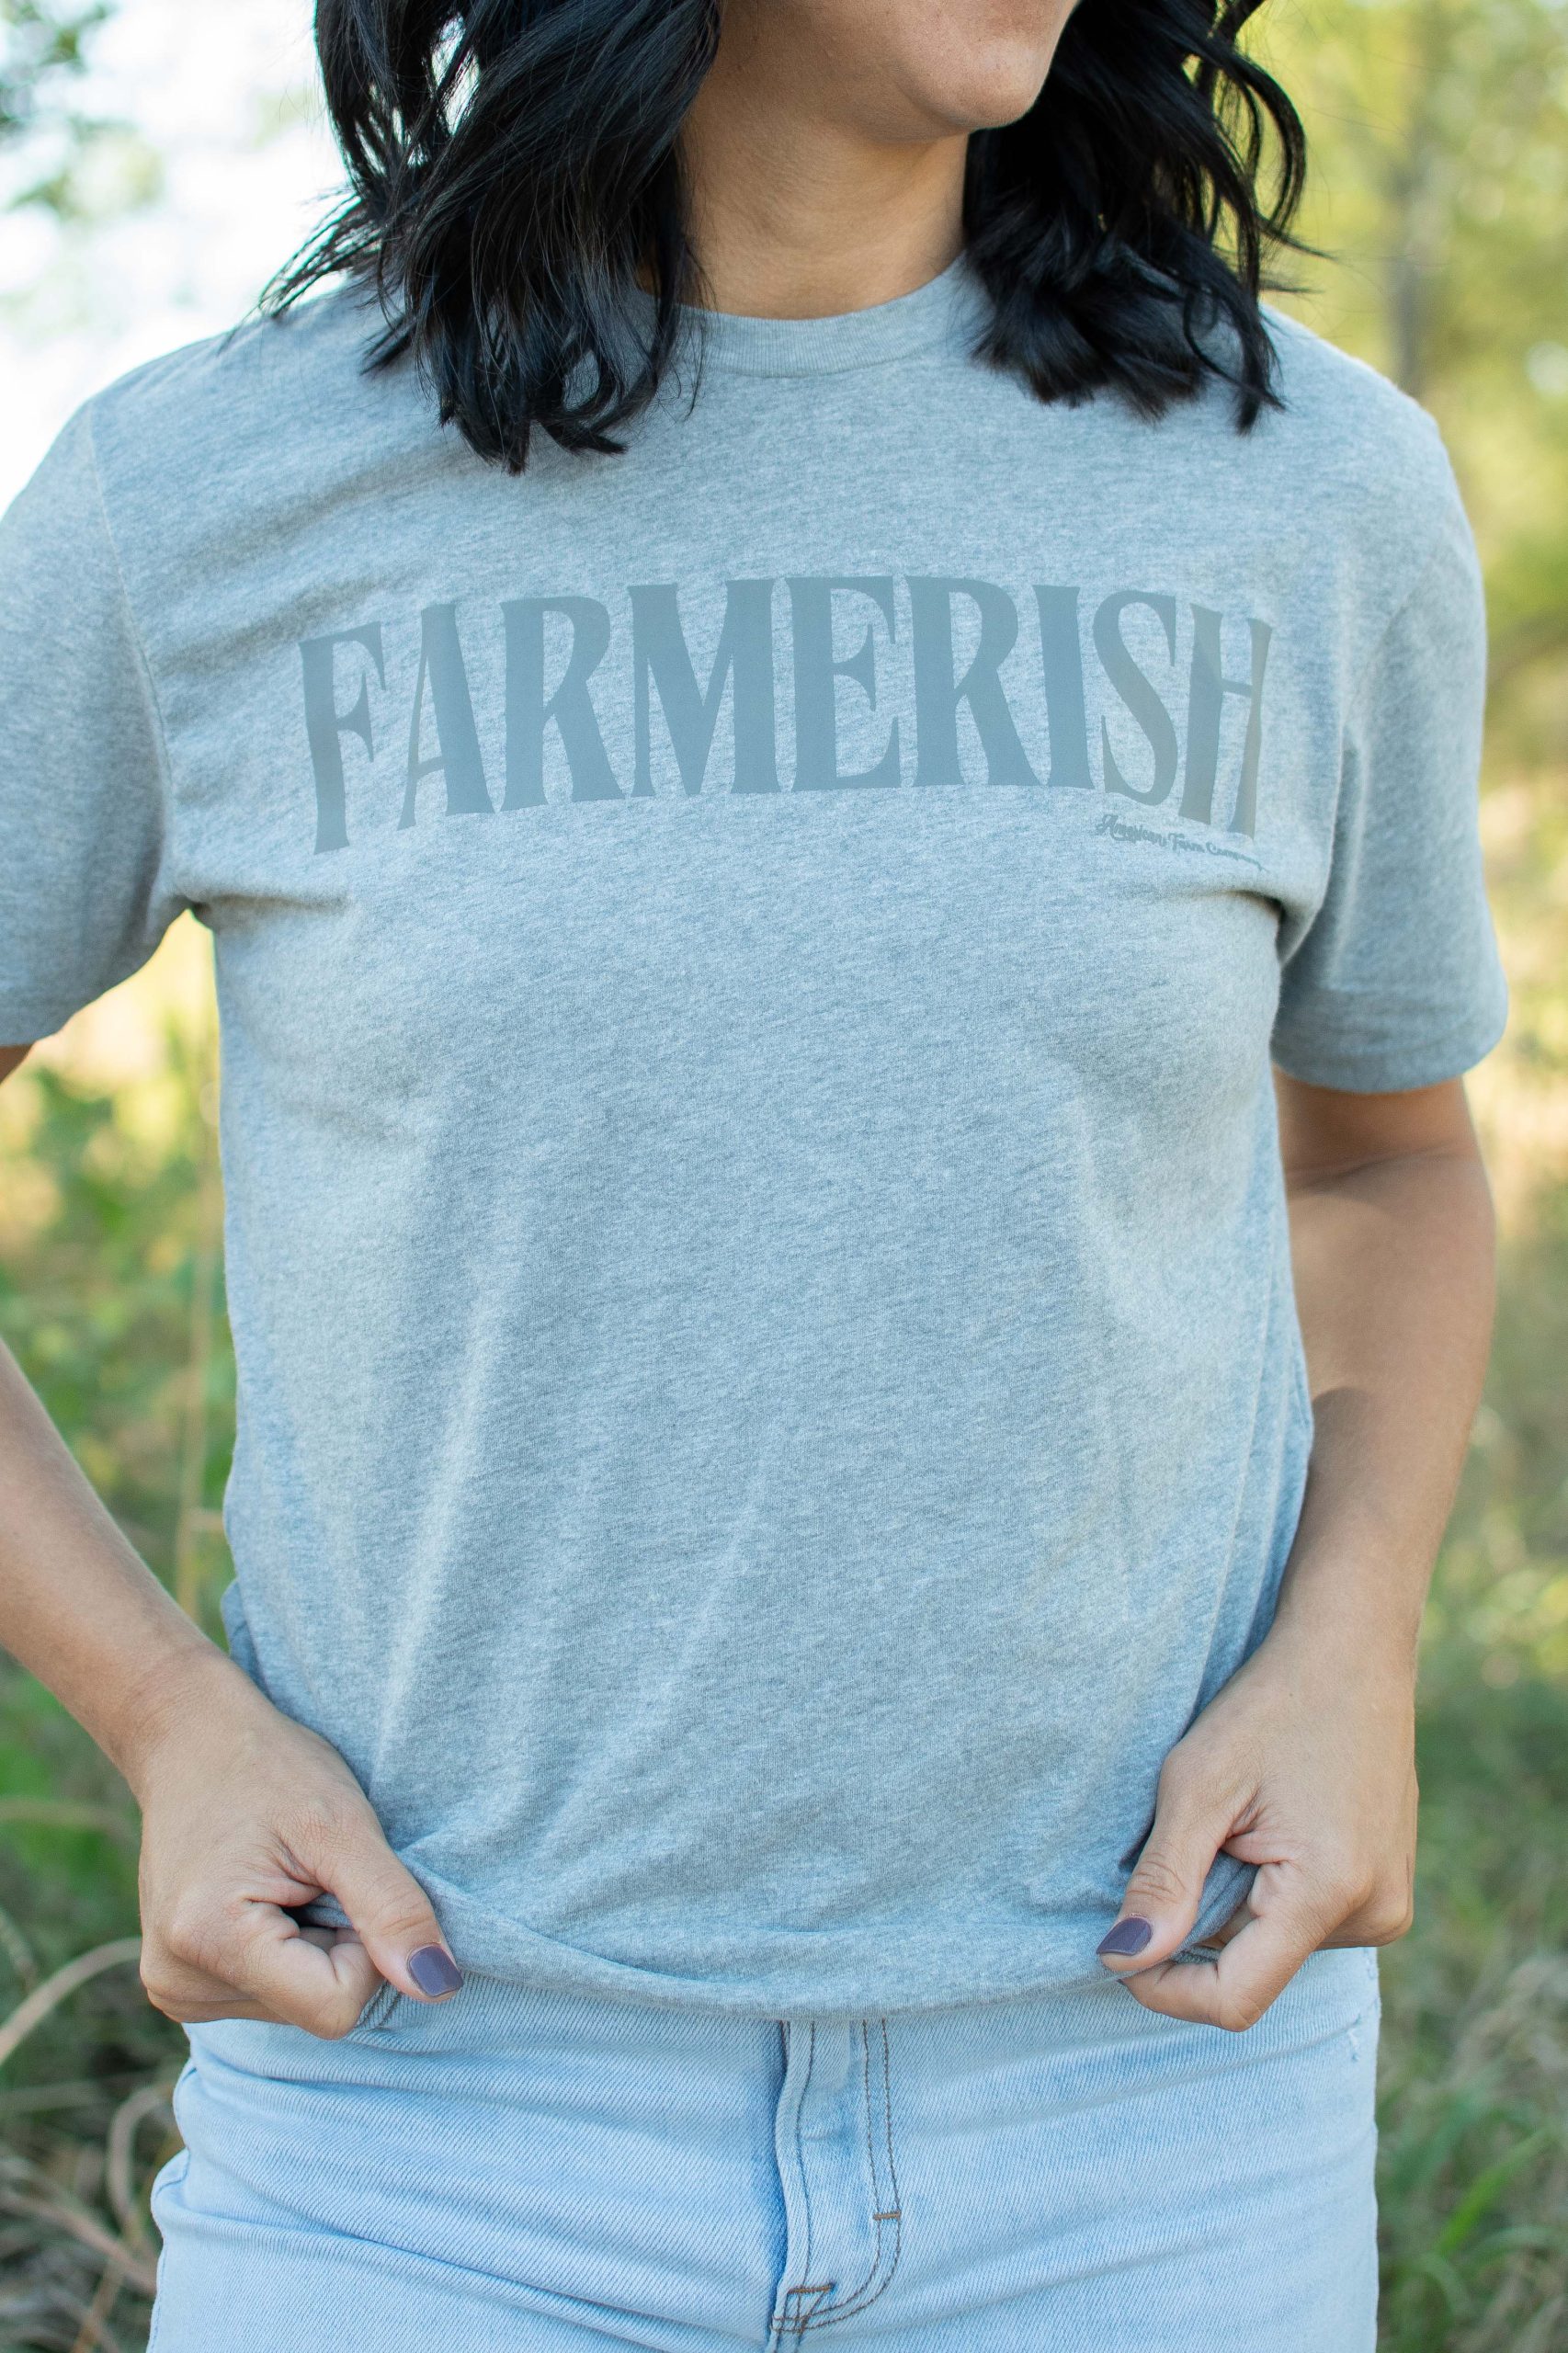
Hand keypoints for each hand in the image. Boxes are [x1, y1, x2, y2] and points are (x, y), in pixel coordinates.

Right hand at [127, 1649, 463, 2037]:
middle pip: (315, 2008)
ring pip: (298, 2005)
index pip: (335, 2006)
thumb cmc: (270, 1767)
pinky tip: (263, 1895)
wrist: (191, 1740)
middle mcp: (179, 1982)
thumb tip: (438, 1988)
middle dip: (335, 1942)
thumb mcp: (343, 1825)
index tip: (341, 1879)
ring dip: (311, 1945)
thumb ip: (392, 1909)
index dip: (364, 1947)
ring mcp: (174, 1990)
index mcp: (209, 1940)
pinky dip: (286, 1950)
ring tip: (281, 1877)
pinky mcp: (180, 1986)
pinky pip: (271, 1995)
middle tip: (307, 1871)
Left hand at [1095, 1619, 1417, 2029]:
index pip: (1235, 2000)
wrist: (1352, 1651)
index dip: (1165, 1988)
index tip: (1117, 1948)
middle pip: (1252, 1967)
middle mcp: (1374, 1915)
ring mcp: (1388, 1905)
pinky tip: (1269, 1824)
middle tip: (1191, 1836)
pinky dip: (1268, 1888)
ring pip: (1275, 1943)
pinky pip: (1305, 1919)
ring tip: (1240, 1819)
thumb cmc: (1270, 1705)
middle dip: (1200, 1922)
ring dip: (1235, 1900)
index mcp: (1329, 1893)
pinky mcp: (1387, 1889)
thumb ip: (1163, 1881)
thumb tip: (1122, 1960)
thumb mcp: (1198, 1785)